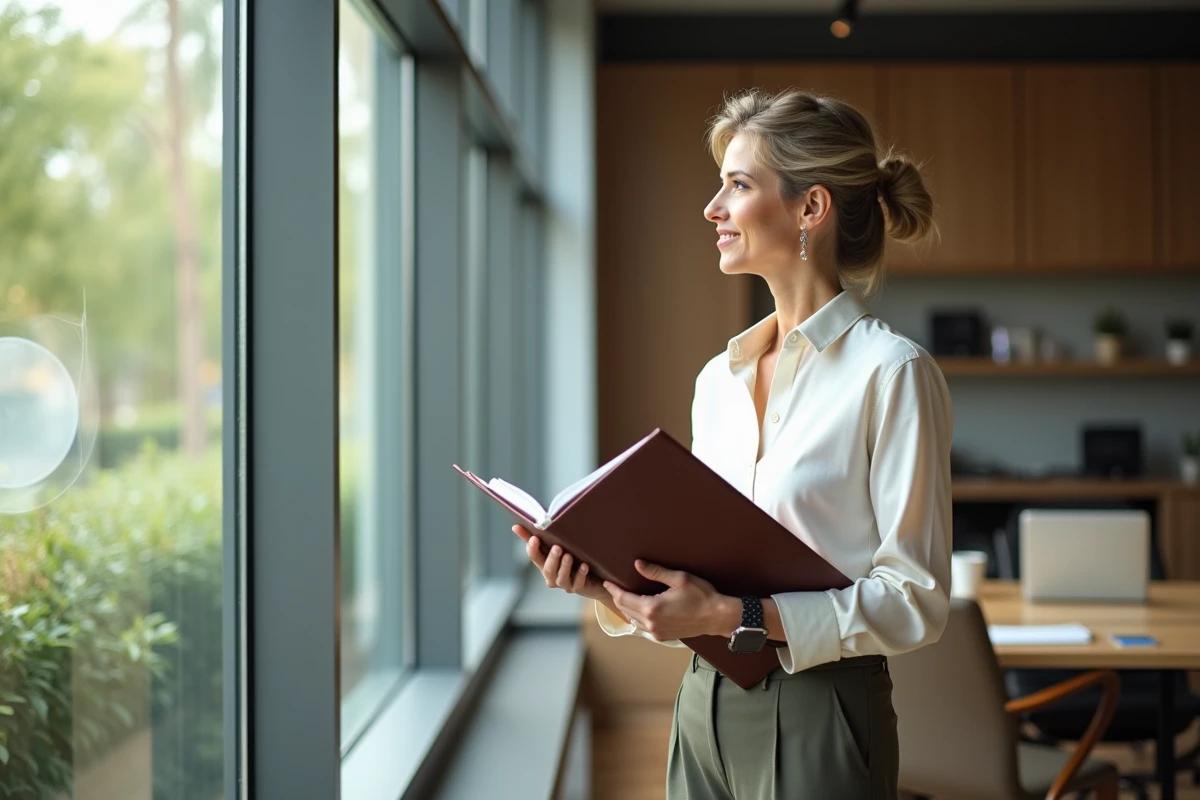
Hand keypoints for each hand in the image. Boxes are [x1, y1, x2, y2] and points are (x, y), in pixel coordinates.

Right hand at [513, 525, 608, 601]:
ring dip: (565, 567)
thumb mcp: (556, 545)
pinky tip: (584, 566)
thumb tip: (515, 526)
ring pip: (561, 578)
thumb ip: (537, 536)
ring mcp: (565, 583)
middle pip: (548, 569)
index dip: (532, 548)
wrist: (594, 578)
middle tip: (557, 547)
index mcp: (544, 564)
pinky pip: (578, 583)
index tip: (534, 538)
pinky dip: (580, 575)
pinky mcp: (579, 587)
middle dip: (552, 558)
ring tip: (569, 555)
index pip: (534, 557)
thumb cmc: (571, 558)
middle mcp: (552, 576)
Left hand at [603, 560, 738, 641]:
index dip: (614, 590)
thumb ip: (656, 572)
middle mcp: (651, 623)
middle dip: (618, 598)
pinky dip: (636, 617)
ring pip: (633, 619)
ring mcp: (657, 632)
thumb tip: (637, 564)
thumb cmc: (701, 596)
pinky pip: (643, 626)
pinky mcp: (663, 636)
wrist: (717, 617)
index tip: (607, 582)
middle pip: (626, 610)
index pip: (624, 599)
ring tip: (623, 596)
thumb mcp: (679, 579)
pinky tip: (638, 609)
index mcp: (652, 608)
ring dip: (626, 608)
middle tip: (613, 587)